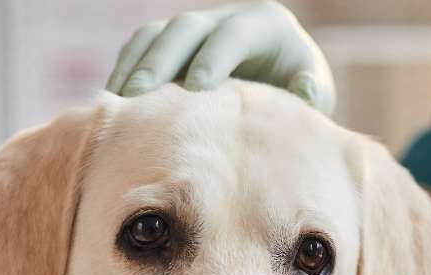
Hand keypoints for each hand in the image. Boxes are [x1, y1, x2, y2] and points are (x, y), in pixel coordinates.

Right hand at [105, 1, 335, 113]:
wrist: (284, 85)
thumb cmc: (300, 94)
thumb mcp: (315, 94)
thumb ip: (311, 95)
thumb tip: (304, 92)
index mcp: (266, 25)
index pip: (234, 34)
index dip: (212, 58)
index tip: (194, 89)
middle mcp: (228, 17)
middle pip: (186, 28)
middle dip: (161, 60)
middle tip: (139, 96)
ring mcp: (198, 28)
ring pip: (158, 33)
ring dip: (135, 64)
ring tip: (117, 101)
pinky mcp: (176, 43)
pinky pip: (143, 46)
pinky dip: (127, 68)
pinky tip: (114, 101)